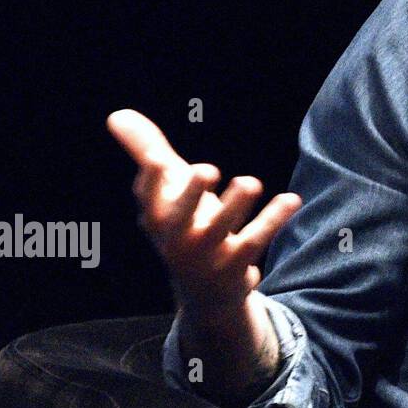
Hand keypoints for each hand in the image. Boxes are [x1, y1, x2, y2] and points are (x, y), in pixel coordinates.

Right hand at [107, 109, 301, 317]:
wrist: (204, 293)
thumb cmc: (183, 226)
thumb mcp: (167, 191)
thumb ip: (147, 152)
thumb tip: (117, 114)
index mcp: (158, 218)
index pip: (149, 200)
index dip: (151, 182)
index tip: (157, 160)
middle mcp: (177, 239)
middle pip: (180, 219)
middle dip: (191, 195)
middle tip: (206, 169)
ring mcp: (207, 255)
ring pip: (221, 230)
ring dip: (236, 205)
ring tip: (250, 182)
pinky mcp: (235, 266)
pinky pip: (255, 241)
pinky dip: (273, 219)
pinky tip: (290, 199)